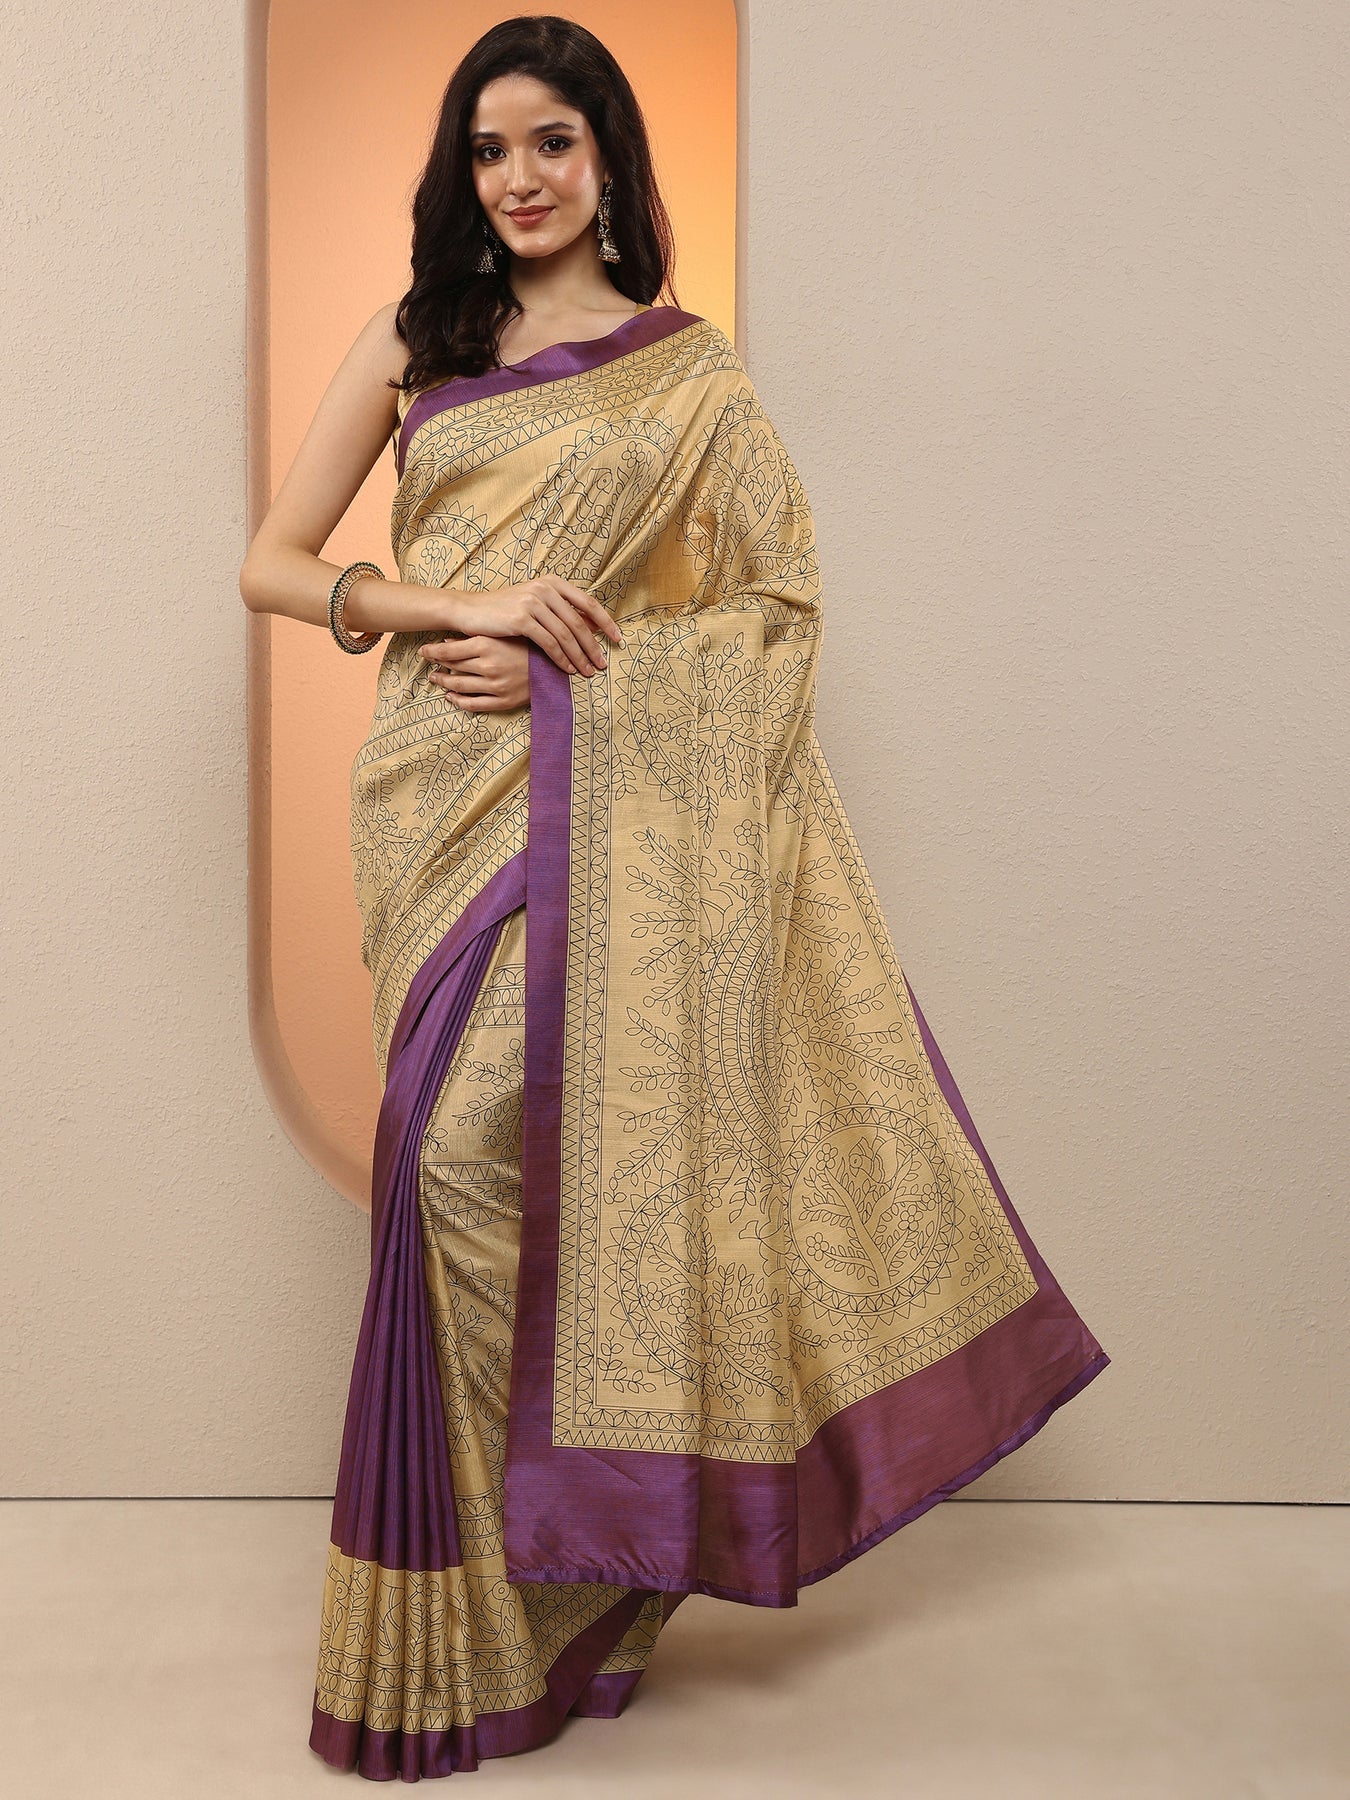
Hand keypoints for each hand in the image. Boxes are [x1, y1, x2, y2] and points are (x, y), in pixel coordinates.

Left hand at [420, 634, 529, 712]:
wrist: (557, 667)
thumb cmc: (530, 646)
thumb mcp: (504, 635)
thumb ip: (477, 636)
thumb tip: (448, 640)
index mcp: (488, 645)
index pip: (449, 650)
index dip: (432, 651)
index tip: (423, 650)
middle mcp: (489, 665)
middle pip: (452, 667)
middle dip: (437, 665)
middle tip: (429, 664)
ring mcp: (495, 685)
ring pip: (459, 686)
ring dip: (444, 682)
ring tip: (436, 679)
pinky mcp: (502, 701)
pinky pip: (473, 704)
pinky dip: (458, 701)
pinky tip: (450, 697)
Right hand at [443, 575, 622, 675]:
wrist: (470, 610)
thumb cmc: (503, 611)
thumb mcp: (535, 604)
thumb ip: (561, 611)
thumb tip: (593, 626)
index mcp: (553, 582)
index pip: (589, 603)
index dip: (606, 623)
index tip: (618, 640)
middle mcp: (545, 588)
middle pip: (579, 622)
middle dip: (594, 647)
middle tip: (603, 664)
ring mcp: (533, 602)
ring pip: (566, 635)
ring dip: (579, 656)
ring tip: (587, 672)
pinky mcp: (522, 619)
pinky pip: (549, 643)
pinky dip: (561, 658)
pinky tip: (567, 669)